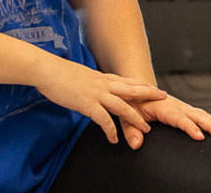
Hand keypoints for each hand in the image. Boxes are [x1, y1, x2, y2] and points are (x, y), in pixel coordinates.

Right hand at [33, 56, 165, 147]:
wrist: (47, 70)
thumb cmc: (60, 74)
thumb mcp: (81, 76)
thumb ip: (90, 83)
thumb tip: (92, 88)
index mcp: (101, 77)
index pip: (126, 81)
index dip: (141, 84)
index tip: (154, 87)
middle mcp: (103, 84)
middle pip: (131, 89)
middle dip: (148, 94)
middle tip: (163, 98)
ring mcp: (96, 93)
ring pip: (123, 106)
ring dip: (135, 118)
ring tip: (146, 129)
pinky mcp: (87, 104)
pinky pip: (104, 120)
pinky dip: (111, 130)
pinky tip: (114, 139)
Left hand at [121, 92, 210, 146]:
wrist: (138, 88)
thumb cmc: (132, 102)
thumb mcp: (127, 115)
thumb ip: (131, 130)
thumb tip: (136, 144)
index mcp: (163, 106)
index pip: (179, 118)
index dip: (190, 127)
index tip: (200, 137)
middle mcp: (176, 105)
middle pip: (198, 116)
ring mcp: (182, 107)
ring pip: (203, 115)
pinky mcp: (185, 111)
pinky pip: (202, 116)